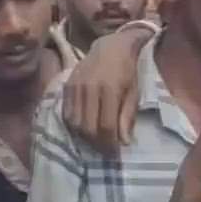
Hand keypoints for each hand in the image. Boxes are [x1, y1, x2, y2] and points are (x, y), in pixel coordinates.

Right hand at [63, 26, 150, 154]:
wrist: (110, 47)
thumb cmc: (127, 71)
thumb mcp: (134, 93)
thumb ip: (127, 117)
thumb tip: (123, 142)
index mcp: (109, 89)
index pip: (106, 126)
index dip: (110, 144)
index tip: (115, 154)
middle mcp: (89, 88)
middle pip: (88, 127)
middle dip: (97, 144)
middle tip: (106, 150)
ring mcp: (75, 87)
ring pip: (75, 123)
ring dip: (85, 137)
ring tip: (95, 140)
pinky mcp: (67, 86)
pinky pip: (66, 114)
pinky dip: (74, 125)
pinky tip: (84, 128)